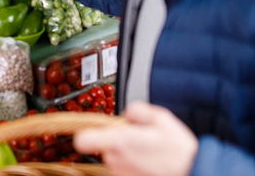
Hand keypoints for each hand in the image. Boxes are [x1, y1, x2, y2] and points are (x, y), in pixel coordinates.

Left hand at [74, 102, 197, 175]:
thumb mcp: (161, 118)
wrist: (195, 174)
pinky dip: (134, 168)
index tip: (95, 132)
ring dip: (127, 157)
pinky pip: (125, 172)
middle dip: (118, 143)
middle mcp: (116, 161)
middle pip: (104, 148)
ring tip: (149, 155)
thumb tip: (126, 114)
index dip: (86, 135)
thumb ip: (137, 110)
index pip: (83, 140)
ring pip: (115, 161)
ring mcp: (122, 175)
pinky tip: (150, 166)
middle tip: (139, 141)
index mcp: (119, 142)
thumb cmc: (179, 151)